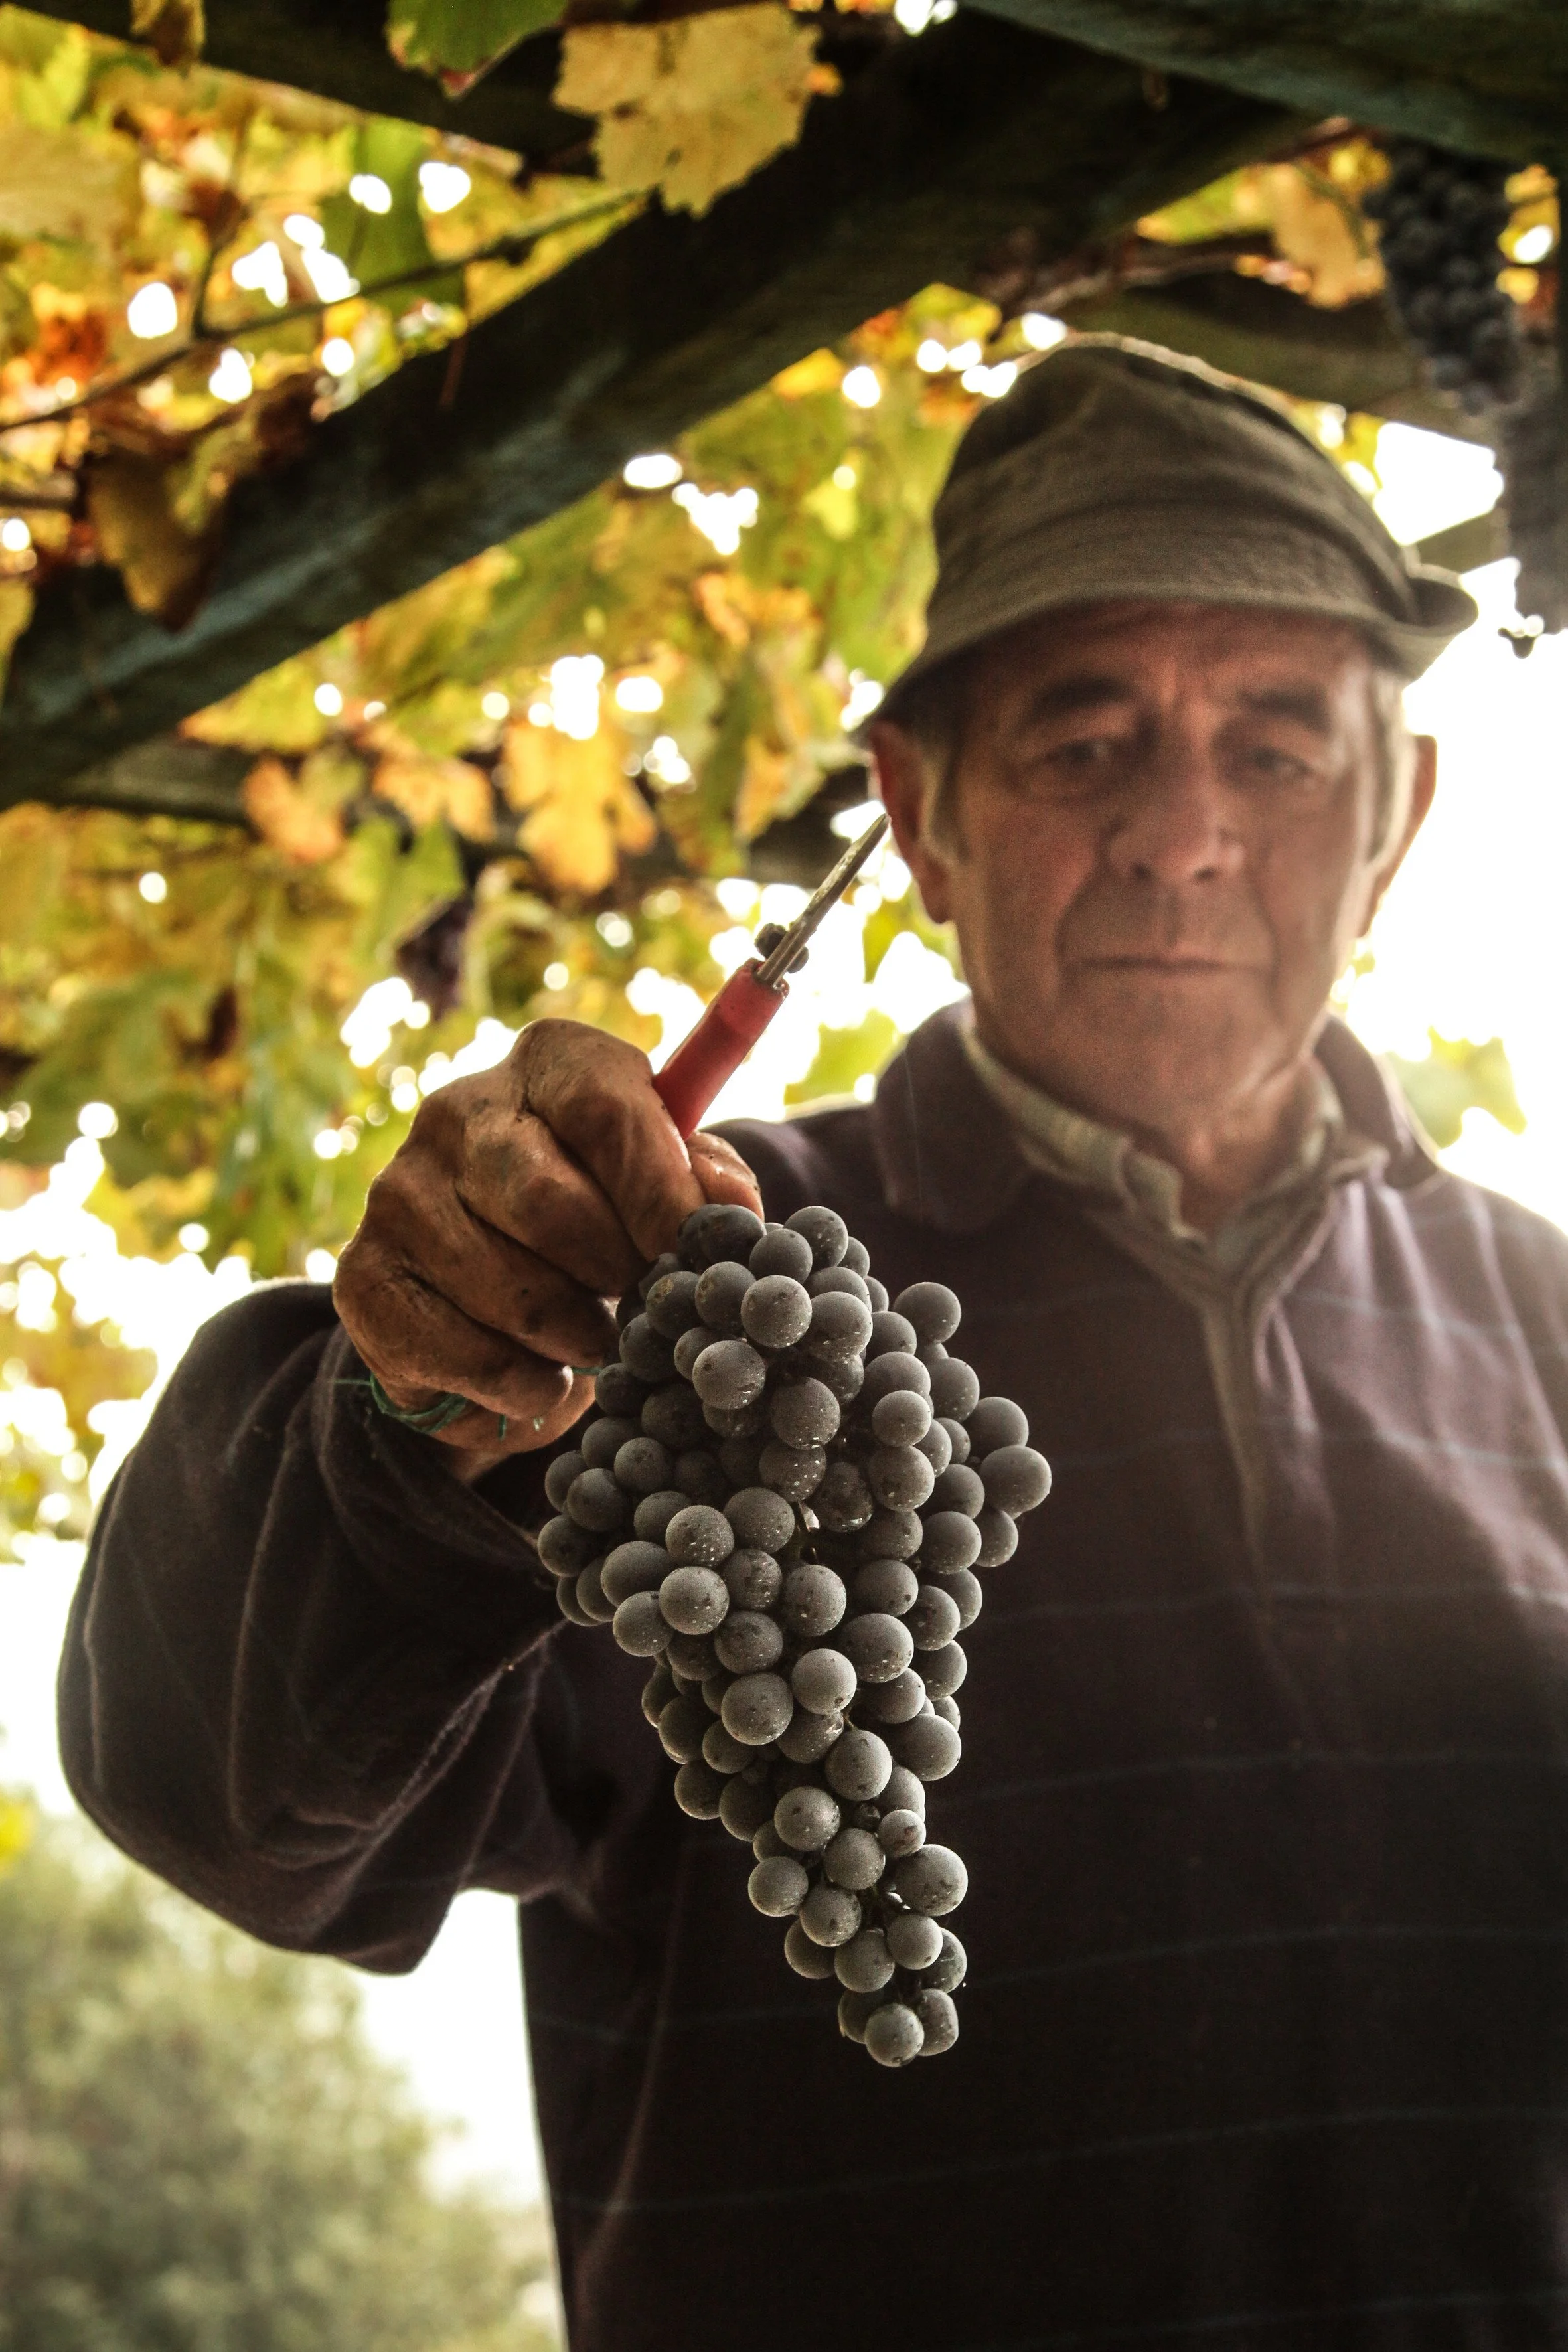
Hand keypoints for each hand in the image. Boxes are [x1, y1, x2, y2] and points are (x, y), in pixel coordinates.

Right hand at [333, 1020, 761, 1476]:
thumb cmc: (605, 1220)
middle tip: (641, 1303)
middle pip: (544, 1199)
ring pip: (506, 1288)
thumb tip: (728, 1210)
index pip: (603, 1108)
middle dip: (611, 1270)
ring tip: (594, 1338)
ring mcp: (396, 1193)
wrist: (495, 1293)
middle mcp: (457, 1111)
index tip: (693, 1252)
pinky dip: (521, 1384)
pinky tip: (540, 1372)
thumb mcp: (665, 1185)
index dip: (657, 1190)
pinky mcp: (364, 1279)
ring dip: (574, 1337)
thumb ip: (704, 1185)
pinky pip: (462, 1353)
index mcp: (549, 1063)